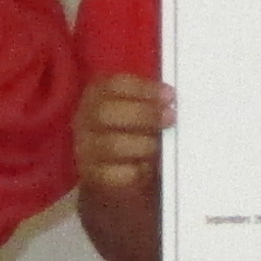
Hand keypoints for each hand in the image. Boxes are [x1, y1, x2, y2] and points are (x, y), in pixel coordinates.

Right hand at [72, 68, 172, 203]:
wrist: (116, 172)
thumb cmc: (134, 134)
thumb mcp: (141, 112)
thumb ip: (154, 104)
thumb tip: (175, 104)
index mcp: (97, 96)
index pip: (113, 85)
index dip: (143, 89)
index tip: (170, 95)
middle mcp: (85, 120)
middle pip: (106, 112)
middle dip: (143, 114)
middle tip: (171, 118)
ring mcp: (86, 148)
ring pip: (111, 144)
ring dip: (143, 143)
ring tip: (161, 146)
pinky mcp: (92, 175)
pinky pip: (113, 173)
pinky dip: (135, 170)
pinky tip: (147, 168)